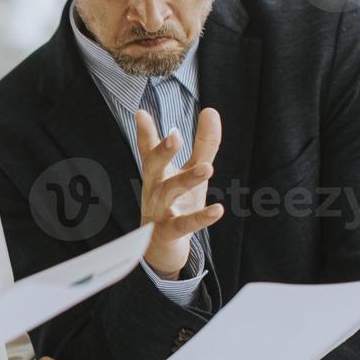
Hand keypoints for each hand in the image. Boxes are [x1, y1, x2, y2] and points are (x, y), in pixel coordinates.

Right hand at [136, 107, 223, 277]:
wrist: (160, 249)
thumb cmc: (176, 203)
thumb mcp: (192, 171)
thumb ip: (203, 144)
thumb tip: (211, 111)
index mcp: (158, 173)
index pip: (149, 150)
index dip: (146, 133)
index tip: (141, 113)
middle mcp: (154, 189)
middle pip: (152, 167)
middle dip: (162, 152)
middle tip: (174, 136)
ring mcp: (159, 210)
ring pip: (168, 193)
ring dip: (186, 180)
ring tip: (207, 168)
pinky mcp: (168, 232)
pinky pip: (183, 225)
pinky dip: (200, 218)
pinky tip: (218, 210)